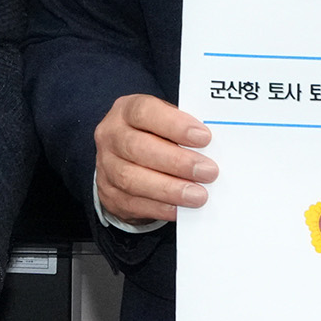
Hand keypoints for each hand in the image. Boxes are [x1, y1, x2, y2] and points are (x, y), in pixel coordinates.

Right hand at [95, 94, 217, 223]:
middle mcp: (111, 136)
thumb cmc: (153, 137)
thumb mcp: (164, 124)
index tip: (204, 137)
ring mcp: (106, 166)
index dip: (174, 125)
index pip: (145, 112)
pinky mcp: (109, 194)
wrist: (123, 162)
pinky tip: (181, 209)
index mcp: (126, 111)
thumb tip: (215, 147)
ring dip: (170, 189)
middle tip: (208, 171)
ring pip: (132, 179)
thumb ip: (183, 131)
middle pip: (138, 148)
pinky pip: (133, 203)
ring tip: (198, 195)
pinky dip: (160, 207)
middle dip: (177, 162)